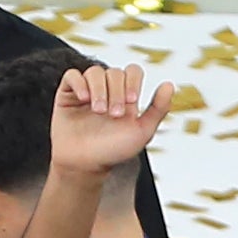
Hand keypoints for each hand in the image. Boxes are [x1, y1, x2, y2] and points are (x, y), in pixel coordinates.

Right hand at [50, 63, 174, 177]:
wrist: (84, 165)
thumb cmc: (112, 151)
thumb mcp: (143, 132)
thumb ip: (158, 109)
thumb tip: (169, 84)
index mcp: (125, 95)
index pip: (132, 72)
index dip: (133, 82)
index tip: (132, 102)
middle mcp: (107, 90)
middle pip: (115, 72)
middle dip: (116, 92)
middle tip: (114, 114)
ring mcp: (87, 91)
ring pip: (95, 72)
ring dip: (99, 90)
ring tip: (98, 110)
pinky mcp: (68, 95)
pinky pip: (72, 75)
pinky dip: (79, 83)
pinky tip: (83, 98)